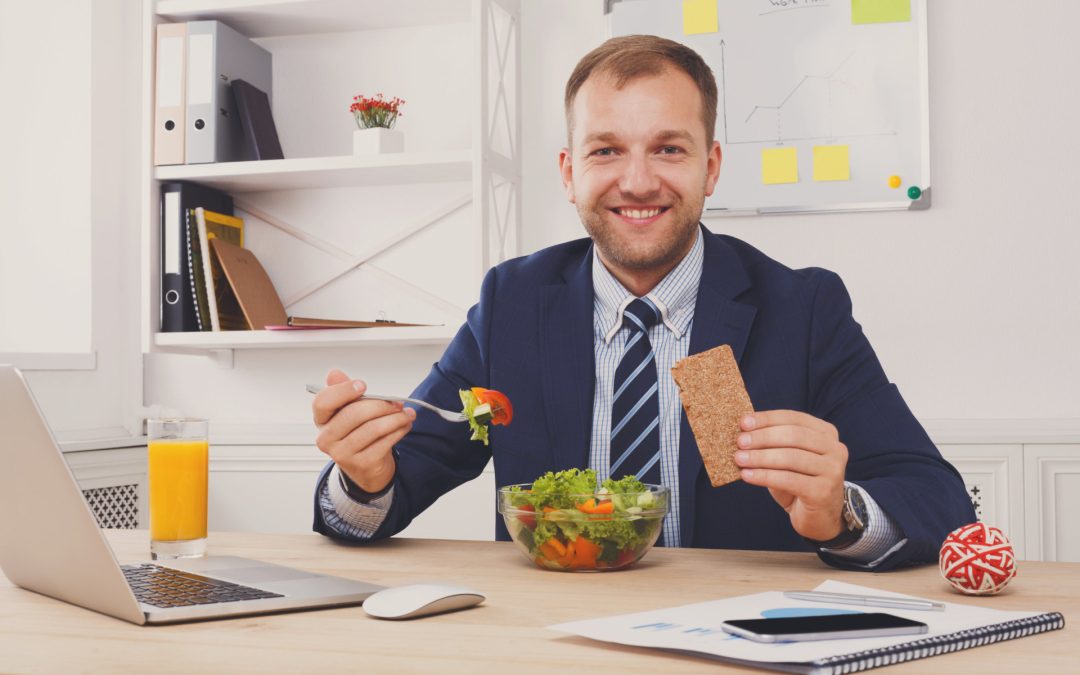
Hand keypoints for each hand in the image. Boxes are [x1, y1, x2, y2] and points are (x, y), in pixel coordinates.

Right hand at [312, 369, 414, 493]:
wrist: (366, 467)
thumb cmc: (357, 433)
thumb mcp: (349, 411)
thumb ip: (344, 392)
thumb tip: (334, 373)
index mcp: (321, 420)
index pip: (323, 402)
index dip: (343, 391)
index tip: (363, 386)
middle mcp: (327, 438)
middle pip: (354, 414)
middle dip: (381, 405)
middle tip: (397, 403)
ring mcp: (342, 454)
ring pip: (373, 428)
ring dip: (396, 418)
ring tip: (407, 414)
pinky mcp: (362, 464)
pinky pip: (385, 442)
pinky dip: (399, 431)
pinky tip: (405, 426)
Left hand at [732, 410, 847, 541]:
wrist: (819, 517)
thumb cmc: (799, 482)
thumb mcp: (788, 458)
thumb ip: (774, 443)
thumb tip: (743, 431)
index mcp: (826, 433)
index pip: (794, 418)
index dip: (767, 419)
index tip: (743, 423)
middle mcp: (835, 449)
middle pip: (793, 436)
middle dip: (763, 437)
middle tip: (740, 442)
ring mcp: (832, 470)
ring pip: (790, 457)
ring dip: (760, 457)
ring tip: (739, 459)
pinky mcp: (823, 491)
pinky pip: (788, 479)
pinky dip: (764, 476)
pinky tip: (747, 476)